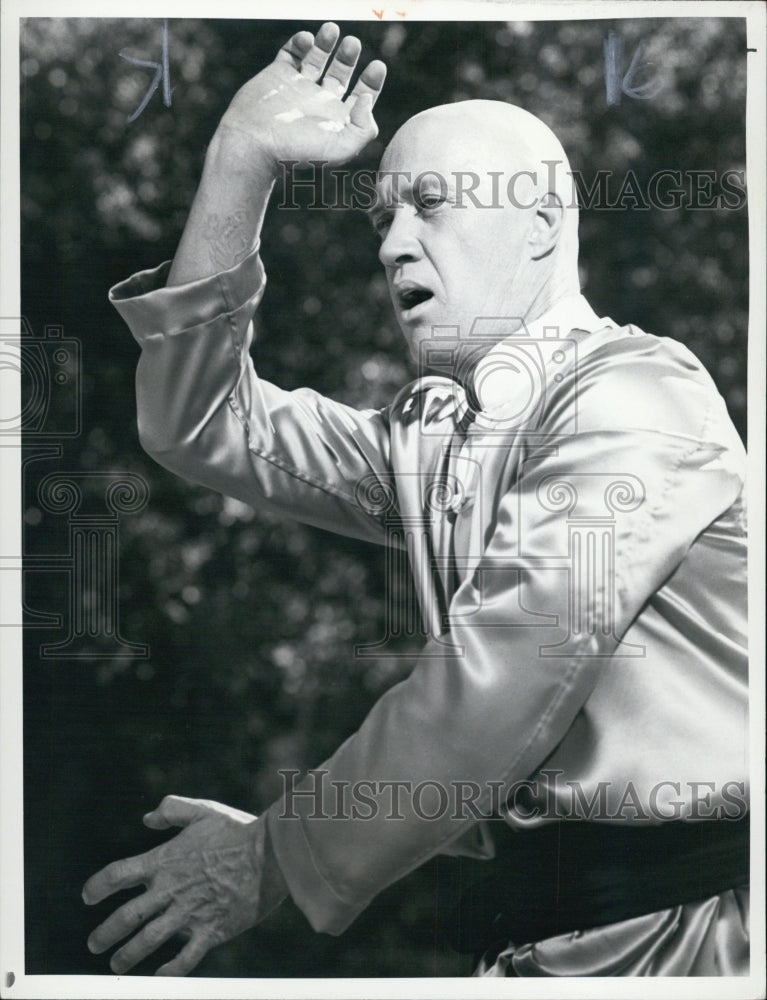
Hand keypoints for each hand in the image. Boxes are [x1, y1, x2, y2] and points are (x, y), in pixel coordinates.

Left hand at [82, 796, 286, 975]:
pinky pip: (185, 958)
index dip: (97, 886)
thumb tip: (146, 819)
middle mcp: (171, 890)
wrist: (271, 853)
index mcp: (165, 860)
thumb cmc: (238, 829)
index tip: (87, 897)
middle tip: (94, 944)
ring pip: (149, 941)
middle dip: (105, 933)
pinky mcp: (212, 930)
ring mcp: (190, 913)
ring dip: (128, 955)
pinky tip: (158, 977)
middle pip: (127, 916)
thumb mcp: (203, 810)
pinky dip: (170, 971)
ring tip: (116, 965)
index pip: (118, 874)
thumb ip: (172, 810)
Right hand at [218, 21, 386, 168]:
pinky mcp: (277, 76)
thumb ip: (364, 127)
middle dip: (348, 57)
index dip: (372, 82)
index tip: (377, 66)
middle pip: (340, 75)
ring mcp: (297, 89)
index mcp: (336, 122)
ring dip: (326, 43)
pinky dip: (300, 42)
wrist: (254, 144)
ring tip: (332, 29)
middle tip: (353, 43)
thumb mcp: (342, 148)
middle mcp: (318, 104)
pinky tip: (307, 40)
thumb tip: (368, 99)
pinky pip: (291, 53)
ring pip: (316, 60)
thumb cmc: (297, 151)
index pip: (360, 98)